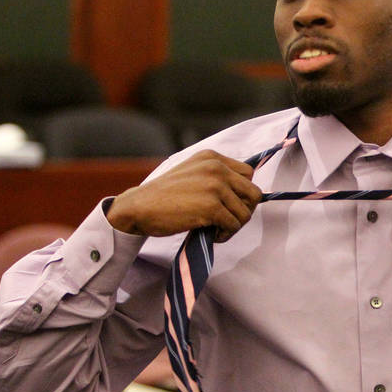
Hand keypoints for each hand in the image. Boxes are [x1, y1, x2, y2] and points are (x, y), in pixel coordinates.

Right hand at [107, 150, 261, 241]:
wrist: (138, 207)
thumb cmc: (164, 196)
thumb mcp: (192, 173)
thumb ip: (215, 176)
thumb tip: (243, 195)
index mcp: (212, 157)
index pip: (248, 174)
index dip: (242, 193)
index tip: (229, 205)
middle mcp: (216, 168)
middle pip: (253, 193)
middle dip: (243, 211)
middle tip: (227, 221)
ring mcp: (215, 186)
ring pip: (245, 212)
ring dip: (234, 226)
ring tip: (218, 229)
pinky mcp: (211, 206)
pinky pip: (233, 225)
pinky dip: (226, 234)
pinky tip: (213, 235)